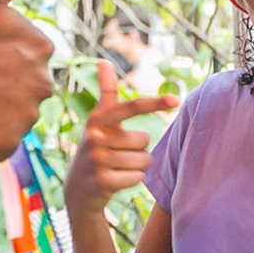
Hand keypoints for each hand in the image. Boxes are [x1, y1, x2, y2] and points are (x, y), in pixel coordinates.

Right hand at [64, 62, 176, 215]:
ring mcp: (97, 159)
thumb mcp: (98, 122)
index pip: (131, 107)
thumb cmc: (96, 149)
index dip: (154, 103)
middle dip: (137, 149)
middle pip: (144, 139)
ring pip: (143, 160)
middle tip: (117, 155)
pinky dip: (132, 180)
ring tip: (116, 168)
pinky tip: (116, 181)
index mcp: (97, 119)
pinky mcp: (103, 181)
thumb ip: (105, 93)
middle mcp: (95, 137)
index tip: (176, 98)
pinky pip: (139, 177)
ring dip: (136, 166)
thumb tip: (103, 61)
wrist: (78, 191)